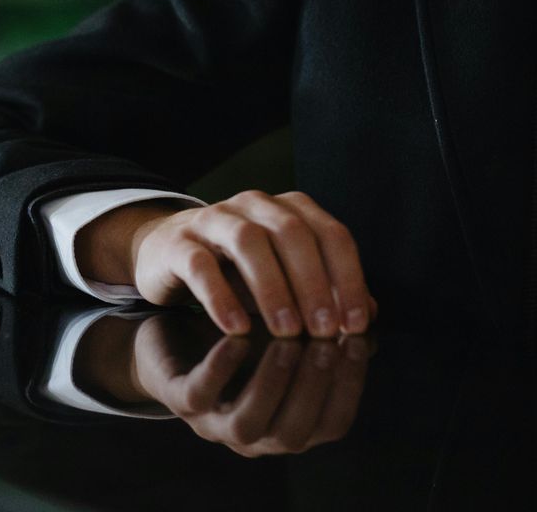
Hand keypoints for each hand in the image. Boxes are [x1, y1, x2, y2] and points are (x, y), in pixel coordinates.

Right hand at [78, 190, 375, 336]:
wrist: (168, 254)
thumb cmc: (237, 271)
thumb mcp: (285, 280)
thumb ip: (325, 293)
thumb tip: (368, 315)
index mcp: (288, 209)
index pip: (331, 234)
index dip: (348, 278)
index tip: (354, 324)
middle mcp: (253, 205)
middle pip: (292, 232)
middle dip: (313, 283)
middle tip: (323, 331)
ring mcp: (214, 219)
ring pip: (248, 241)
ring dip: (272, 288)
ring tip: (286, 331)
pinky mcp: (178, 242)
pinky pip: (200, 263)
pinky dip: (220, 296)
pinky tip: (236, 328)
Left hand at [131, 313, 372, 456]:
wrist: (174, 331)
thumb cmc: (243, 333)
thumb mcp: (287, 326)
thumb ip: (323, 323)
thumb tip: (371, 308)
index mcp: (290, 421)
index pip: (333, 421)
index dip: (349, 385)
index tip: (358, 339)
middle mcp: (257, 434)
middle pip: (293, 432)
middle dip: (313, 387)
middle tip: (325, 341)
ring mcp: (215, 422)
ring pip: (248, 424)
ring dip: (272, 384)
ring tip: (287, 341)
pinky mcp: (179, 399)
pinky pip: (199, 395)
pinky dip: (220, 369)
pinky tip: (237, 339)